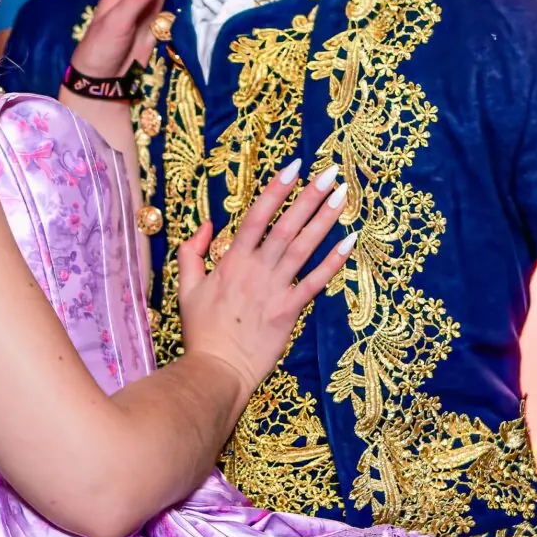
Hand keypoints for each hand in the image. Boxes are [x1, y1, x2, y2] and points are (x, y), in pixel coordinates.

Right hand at [174, 163, 352, 394]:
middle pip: (286, 225)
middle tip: (331, 171)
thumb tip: (206, 226)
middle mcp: (256, 270)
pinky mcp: (289, 311)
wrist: (215, 370)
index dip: (277, 189)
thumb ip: (191, 254)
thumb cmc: (201, 332)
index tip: (294, 166)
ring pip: (303, 247)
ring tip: (342, 196)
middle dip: (309, 196)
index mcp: (232, 261)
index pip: (257, 215)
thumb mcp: (186, 289)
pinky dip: (333, 262)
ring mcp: (274, 290)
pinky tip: (349, 241)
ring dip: (324, 220)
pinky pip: (315, 282)